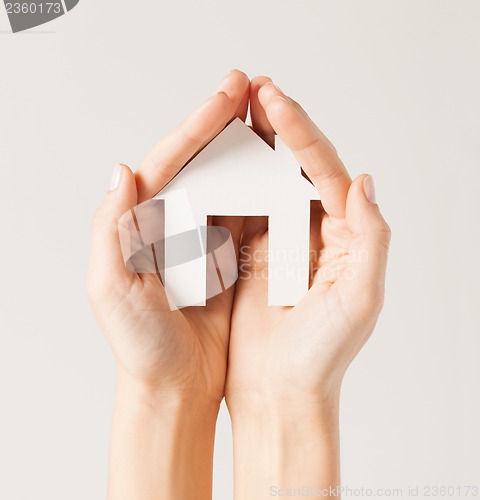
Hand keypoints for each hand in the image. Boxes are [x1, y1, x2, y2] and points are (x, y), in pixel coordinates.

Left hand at [87, 70, 249, 499]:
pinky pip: (247, 216)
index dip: (198, 125)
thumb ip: (112, 230)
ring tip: (270, 118)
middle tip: (253, 89)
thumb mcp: (112, 288)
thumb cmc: (141, 344)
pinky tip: (278, 169)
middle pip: (201, 162)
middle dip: (226, 124)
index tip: (229, 94)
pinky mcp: (228, 257)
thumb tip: (122, 172)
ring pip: (227, 183)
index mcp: (140, 223)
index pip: (169, 161)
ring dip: (247, 151)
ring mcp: (202, 239)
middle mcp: (171, 224)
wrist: (175, 384)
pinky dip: (262, 192)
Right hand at [226, 77, 390, 497]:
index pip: (326, 171)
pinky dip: (231, 183)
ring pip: (267, 183)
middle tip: (254, 90)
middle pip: (297, 168)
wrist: (279, 391)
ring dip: (252, 149)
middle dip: (277, 127)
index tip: (274, 101)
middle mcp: (316, 233)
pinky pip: (242, 210)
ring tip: (235, 113)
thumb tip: (364, 180)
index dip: (301, 133)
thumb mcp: (361, 297)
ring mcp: (281, 241)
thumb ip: (371, 238)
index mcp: (345, 236)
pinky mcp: (252, 256)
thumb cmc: (321, 353)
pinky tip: (218, 160)